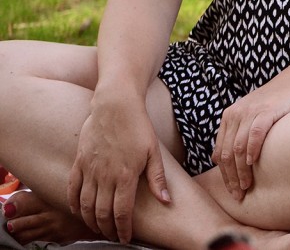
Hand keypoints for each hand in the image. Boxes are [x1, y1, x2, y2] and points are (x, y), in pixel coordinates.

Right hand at [68, 101, 169, 242]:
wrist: (116, 105)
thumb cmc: (138, 127)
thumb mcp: (154, 152)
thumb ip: (158, 178)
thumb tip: (166, 201)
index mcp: (126, 176)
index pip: (122, 212)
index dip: (123, 229)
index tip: (125, 239)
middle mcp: (105, 176)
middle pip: (102, 213)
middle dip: (107, 229)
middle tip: (112, 236)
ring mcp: (90, 169)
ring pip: (85, 205)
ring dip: (90, 221)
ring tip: (98, 228)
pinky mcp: (79, 162)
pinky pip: (72, 188)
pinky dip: (73, 204)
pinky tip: (78, 211)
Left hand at [214, 80, 289, 199]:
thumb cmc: (279, 104)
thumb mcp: (255, 117)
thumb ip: (244, 135)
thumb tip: (240, 164)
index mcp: (229, 117)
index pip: (218, 152)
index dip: (223, 175)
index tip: (232, 190)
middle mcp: (235, 113)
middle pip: (225, 153)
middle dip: (230, 178)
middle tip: (238, 194)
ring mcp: (250, 111)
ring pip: (237, 147)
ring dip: (240, 170)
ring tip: (246, 185)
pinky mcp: (266, 110)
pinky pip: (254, 134)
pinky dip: (252, 150)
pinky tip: (253, 163)